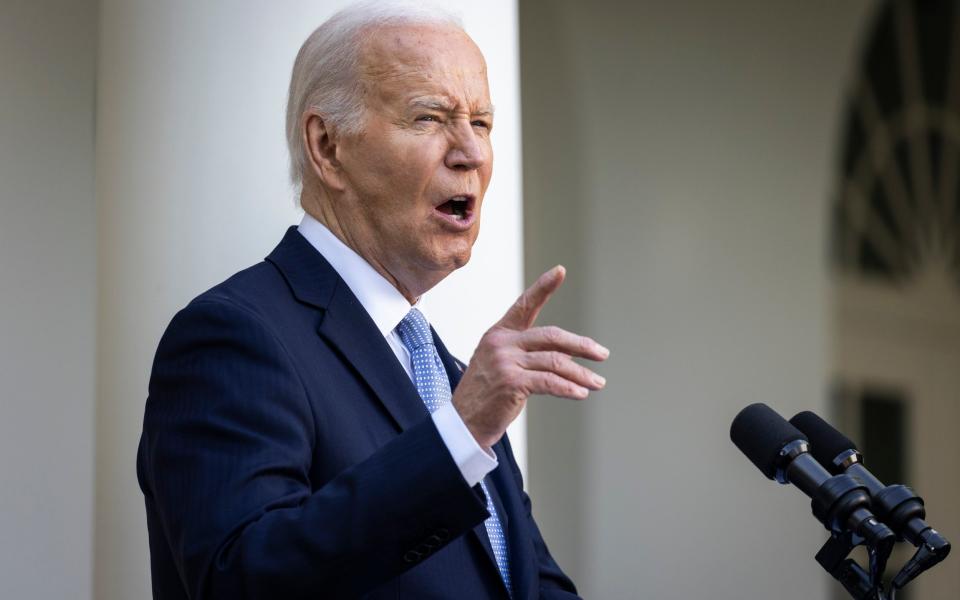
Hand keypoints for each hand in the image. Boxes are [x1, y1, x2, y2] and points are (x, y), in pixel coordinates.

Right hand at [452, 266, 609, 448]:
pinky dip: (569, 388)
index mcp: (499, 333)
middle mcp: (501, 343)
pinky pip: (549, 382)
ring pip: (555, 362)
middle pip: (551, 336)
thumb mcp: (502, 365)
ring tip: (597, 383)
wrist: (463, 423)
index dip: (543, 287)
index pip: (525, 304)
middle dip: (581, 345)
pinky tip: (581, 393)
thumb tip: (567, 355)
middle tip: (602, 354)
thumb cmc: (486, 395)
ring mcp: (505, 362)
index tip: (560, 271)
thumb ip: (528, 354)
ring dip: (581, 374)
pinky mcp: (511, 382)